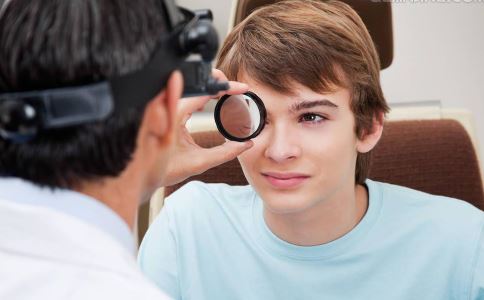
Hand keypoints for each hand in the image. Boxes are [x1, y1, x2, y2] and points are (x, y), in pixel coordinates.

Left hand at [161, 69, 253, 186]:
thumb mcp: (199, 163)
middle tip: (240, 90)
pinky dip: (204, 95)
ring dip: (213, 87)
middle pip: (200, 84)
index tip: (242, 88)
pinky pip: (188, 96)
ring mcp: (168, 107)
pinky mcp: (169, 111)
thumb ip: (225, 153)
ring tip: (231, 92)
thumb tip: (245, 144)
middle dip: (222, 83)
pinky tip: (214, 99)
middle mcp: (169, 107)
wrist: (143, 176)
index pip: (204, 91)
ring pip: (194, 88)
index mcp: (175, 114)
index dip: (226, 87)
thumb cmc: (164, 170)